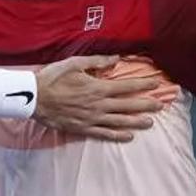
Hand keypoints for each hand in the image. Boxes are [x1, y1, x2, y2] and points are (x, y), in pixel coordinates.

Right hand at [33, 56, 163, 141]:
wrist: (33, 98)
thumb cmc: (52, 78)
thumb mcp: (74, 63)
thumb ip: (97, 61)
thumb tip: (117, 59)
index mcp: (97, 87)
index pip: (127, 86)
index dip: (143, 85)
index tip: (157, 84)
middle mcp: (98, 105)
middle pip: (128, 105)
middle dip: (147, 104)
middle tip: (162, 105)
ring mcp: (92, 119)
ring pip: (120, 121)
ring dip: (137, 122)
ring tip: (150, 122)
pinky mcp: (83, 128)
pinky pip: (104, 133)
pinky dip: (118, 135)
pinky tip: (129, 136)